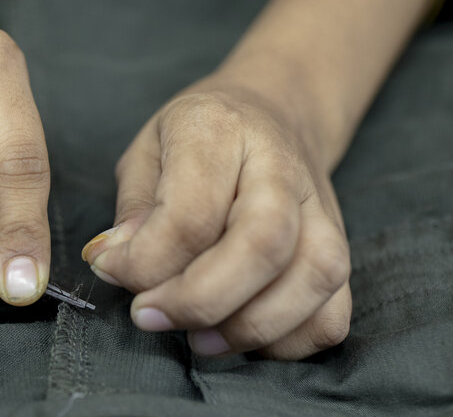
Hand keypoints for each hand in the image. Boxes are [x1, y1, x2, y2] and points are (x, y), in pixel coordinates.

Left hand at [81, 78, 351, 359]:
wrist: (275, 110)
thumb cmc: (199, 137)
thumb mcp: (148, 150)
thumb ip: (132, 207)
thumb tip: (114, 262)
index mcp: (219, 129)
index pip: (190, 213)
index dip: (144, 261)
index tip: (111, 270)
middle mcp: (280, 165)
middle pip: (261, 245)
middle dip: (199, 301)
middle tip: (150, 316)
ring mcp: (321, 208)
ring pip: (312, 278)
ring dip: (249, 328)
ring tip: (197, 339)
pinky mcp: (342, 247)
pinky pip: (333, 312)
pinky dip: (289, 341)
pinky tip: (242, 334)